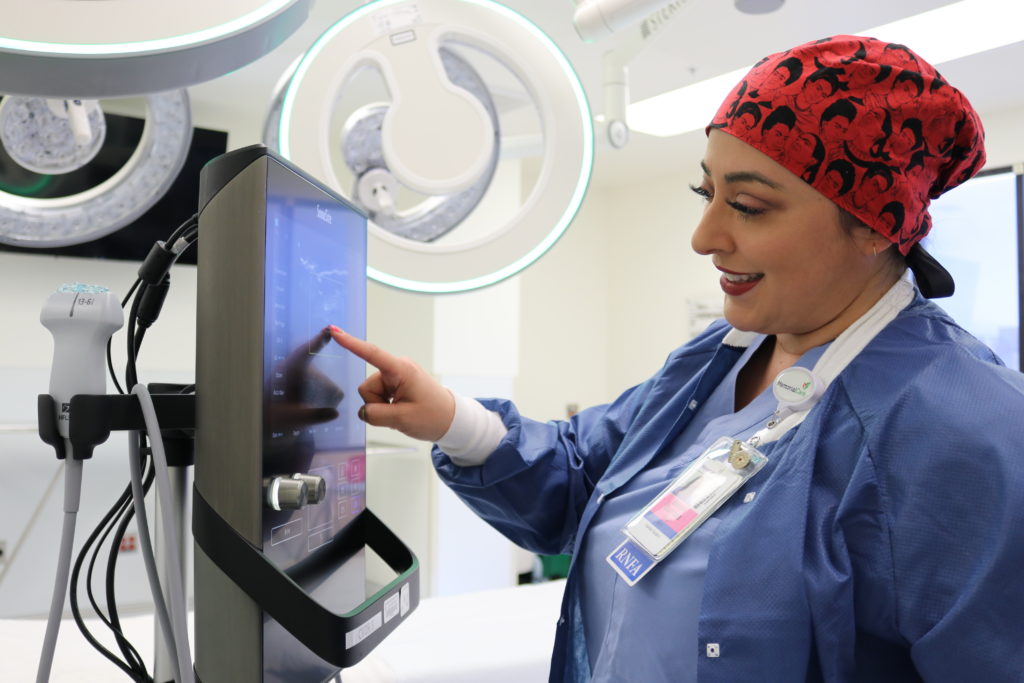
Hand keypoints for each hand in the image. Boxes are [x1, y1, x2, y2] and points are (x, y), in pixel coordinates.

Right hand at [329, 326, 454, 441]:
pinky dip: (385, 405)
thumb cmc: (433, 416)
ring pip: (371, 393)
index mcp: (401, 370)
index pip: (371, 353)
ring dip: (381, 406)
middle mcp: (397, 368)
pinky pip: (379, 395)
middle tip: (398, 413)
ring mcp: (397, 375)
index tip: (334, 331)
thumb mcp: (402, 419)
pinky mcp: (396, 383)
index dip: (351, 343)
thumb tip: (363, 411)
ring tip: (402, 411)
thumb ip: (375, 414)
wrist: (451, 420)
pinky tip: (400, 409)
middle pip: (368, 386)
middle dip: (376, 403)